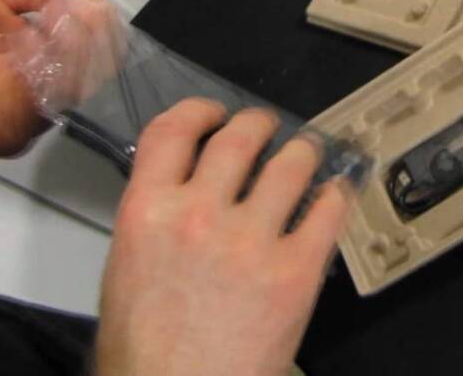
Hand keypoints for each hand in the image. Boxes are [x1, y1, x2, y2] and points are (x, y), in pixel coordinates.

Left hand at [0, 0, 105, 163]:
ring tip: (62, 26)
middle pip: (91, 70)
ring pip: (74, 89)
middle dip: (92, 38)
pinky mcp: (8, 131)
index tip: (92, 2)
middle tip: (82, 15)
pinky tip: (41, 46)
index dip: (97, 24)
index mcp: (41, 55)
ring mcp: (27, 112)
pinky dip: (50, 78)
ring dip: (76, 55)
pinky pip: (44, 108)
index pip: (90, 46)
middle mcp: (41, 86)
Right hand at [95, 99, 350, 375]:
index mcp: (147, 212)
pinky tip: (335, 193)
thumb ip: (156, 218)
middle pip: (241, 136)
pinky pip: (329, 210)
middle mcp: (199, 214)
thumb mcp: (126, 271)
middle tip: (269, 131)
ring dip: (303, 151)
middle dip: (260, 125)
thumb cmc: (145, 354)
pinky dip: (336, 194)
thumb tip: (187, 189)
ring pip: (292, 163)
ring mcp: (251, 241)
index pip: (174, 129)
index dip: (200, 110)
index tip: (215, 114)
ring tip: (307, 155)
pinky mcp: (296, 271)